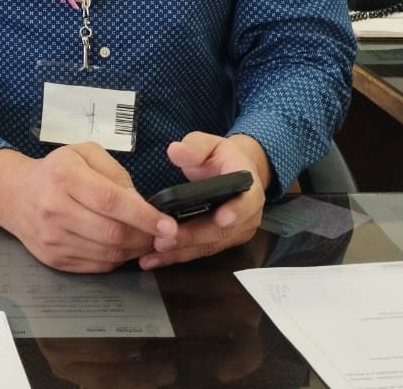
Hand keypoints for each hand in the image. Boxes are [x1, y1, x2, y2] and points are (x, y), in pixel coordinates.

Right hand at [0, 143, 174, 272]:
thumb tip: (141, 204)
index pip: (111, 202)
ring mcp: (53, 239)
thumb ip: (116, 174)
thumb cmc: (56, 170)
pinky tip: (121, 246)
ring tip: (144, 238)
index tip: (168, 225)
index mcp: (65, 177)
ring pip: (108, 254)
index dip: (144, 216)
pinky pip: (97, 266)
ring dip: (134, 250)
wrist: (15, 194)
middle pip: (112, 233)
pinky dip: (117, 259)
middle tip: (162, 235)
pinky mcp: (54, 260)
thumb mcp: (84, 154)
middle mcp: (55, 210)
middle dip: (145, 237)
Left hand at [138, 132, 267, 270]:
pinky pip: (201, 252)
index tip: (221, 218)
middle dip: (192, 237)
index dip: (236, 211)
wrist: (235, 170)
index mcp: (249, 186)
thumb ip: (194, 147)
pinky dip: (178, 256)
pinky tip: (156, 259)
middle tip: (164, 241)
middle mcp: (248, 214)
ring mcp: (237, 231)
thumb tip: (175, 151)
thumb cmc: (221, 156)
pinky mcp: (223, 242)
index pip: (247, 201)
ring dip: (181, 252)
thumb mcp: (209, 144)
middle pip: (221, 231)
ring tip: (153, 255)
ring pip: (209, 246)